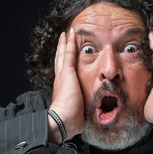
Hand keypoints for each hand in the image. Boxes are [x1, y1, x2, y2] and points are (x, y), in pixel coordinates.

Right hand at [48, 28, 84, 143]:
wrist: (63, 120)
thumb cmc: (71, 120)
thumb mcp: (78, 110)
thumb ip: (83, 108)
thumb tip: (92, 114)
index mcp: (63, 88)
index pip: (64, 71)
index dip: (64, 62)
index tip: (65, 55)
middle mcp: (60, 79)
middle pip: (61, 60)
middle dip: (62, 49)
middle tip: (63, 39)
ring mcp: (63, 75)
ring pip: (64, 54)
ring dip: (65, 42)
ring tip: (66, 33)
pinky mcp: (67, 73)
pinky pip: (69, 53)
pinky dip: (70, 42)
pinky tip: (71, 33)